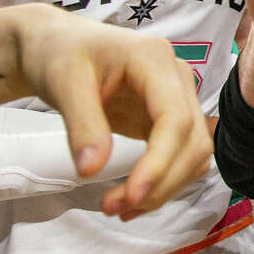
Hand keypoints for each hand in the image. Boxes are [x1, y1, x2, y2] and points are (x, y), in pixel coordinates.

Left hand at [13, 6, 211, 219]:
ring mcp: (179, 97)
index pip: (176, 118)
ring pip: (194, 152)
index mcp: (155, 59)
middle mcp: (178, 77)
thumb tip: (92, 171)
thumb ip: (82, 125)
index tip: (132, 195)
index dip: (160, 161)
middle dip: (161, 182)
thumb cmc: (59, 53)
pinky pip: (182, 155)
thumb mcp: (63, 83)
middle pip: (192, 140)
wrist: (59, 45)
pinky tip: (135, 198)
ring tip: (120, 208)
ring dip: (166, 187)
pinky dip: (165, 181)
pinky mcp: (171, 117)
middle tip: (115, 208)